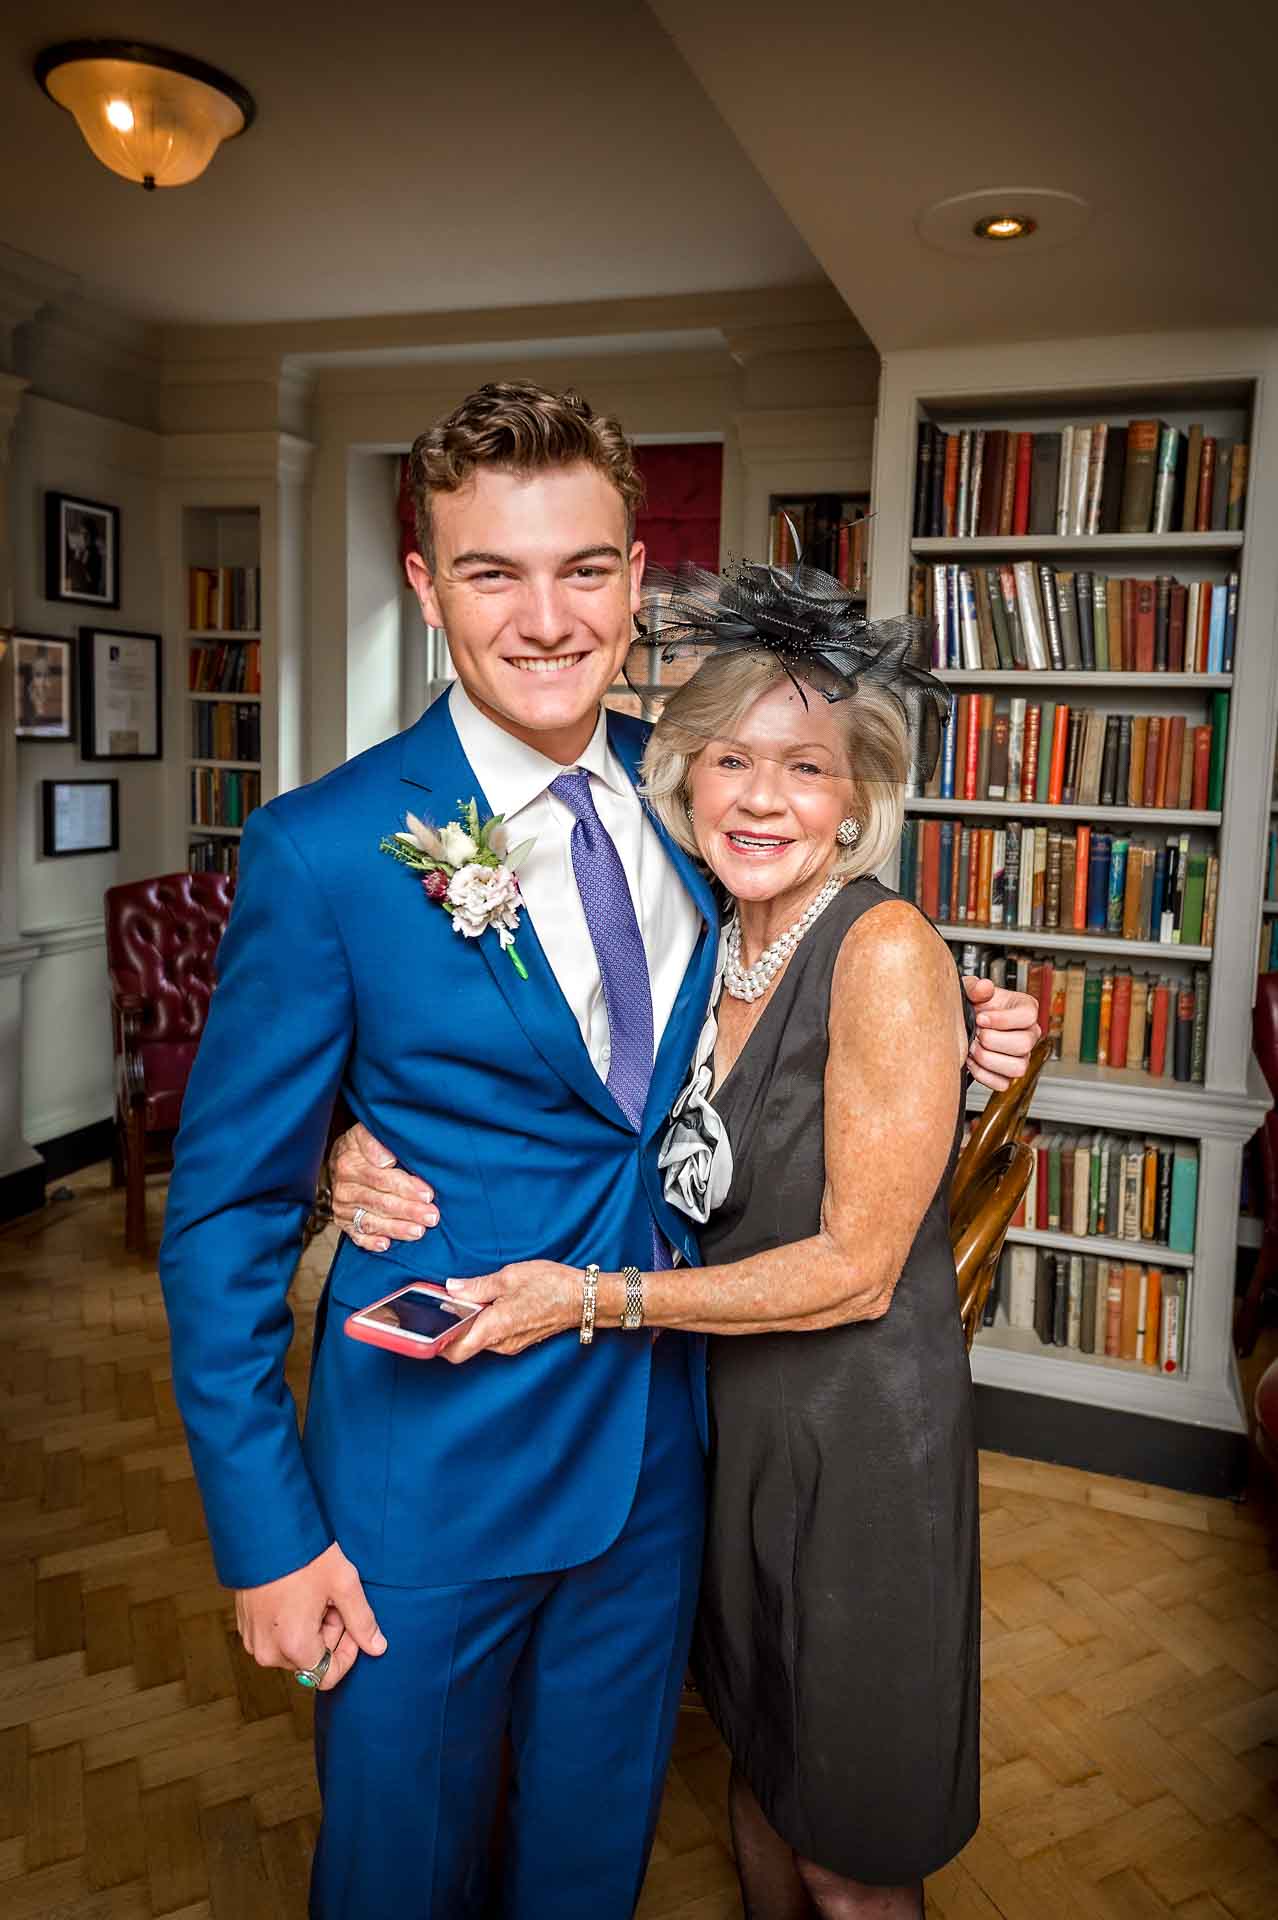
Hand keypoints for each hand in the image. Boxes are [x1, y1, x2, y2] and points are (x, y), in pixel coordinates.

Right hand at [235, 1541, 386, 1691]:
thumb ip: (362, 1621)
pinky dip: (291, 1623)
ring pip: (294, 1649)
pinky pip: (276, 1638)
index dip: (348, 1654)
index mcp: (293, 1646)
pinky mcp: (245, 1627)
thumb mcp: (343, 1584)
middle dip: (330, 1634)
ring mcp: (253, 1640)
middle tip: (333, 1599)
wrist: (264, 1529)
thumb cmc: (304, 1553)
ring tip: (316, 1594)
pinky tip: (297, 1594)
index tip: (352, 1624)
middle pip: (312, 1660)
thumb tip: (377, 1647)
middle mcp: (268, 1651)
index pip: (328, 1676)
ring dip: (311, 1628)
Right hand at [330, 1121, 438, 1251]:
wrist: (340, 1160)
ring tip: (419, 1232)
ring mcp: (343, 1208)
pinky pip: (357, 1236)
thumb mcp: (364, 1133)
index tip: (428, 1193)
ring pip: (372, 1221)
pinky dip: (371, 1242)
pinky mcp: (344, 1223)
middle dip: (409, 1210)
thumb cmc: (362, 1146)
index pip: (382, 1178)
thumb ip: (374, 1141)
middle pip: (380, 1201)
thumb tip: (386, 1157)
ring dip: (397, 1228)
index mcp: (350, 1163)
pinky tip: (386, 1245)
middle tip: (432, 1216)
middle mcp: (345, 1187)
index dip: (406, 1187)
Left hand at [441, 1261, 580, 1362]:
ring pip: (479, 1340)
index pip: (454, 1350)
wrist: (585, 1298)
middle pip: (464, 1345)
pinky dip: (484, 1324)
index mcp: (494, 1327)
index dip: (436, 1342)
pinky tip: (486, 1305)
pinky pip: (493, 1337)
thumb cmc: (552, 1285)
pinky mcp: (520, 1340)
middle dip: (451, 1327)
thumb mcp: (511, 1276)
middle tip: (443, 1304)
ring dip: (469, 1324)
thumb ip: (477, 1286)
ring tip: (466, 1299)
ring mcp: (512, 1344)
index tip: (424, 1328)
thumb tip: (451, 1289)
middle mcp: (501, 1343)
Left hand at [961, 978, 1041, 1092]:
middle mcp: (1029, 1034)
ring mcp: (1021, 1056)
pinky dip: (983, 1075)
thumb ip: (975, 987)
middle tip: (975, 1034)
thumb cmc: (973, 1004)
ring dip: (988, 1059)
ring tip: (973, 1048)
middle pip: (1024, 1044)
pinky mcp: (1008, 1075)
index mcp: (1026, 1009)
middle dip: (992, 1040)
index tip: (981, 1018)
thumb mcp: (970, 989)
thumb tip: (983, 987)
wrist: (963, 1022)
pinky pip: (1002, 1083)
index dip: (1002, 1019)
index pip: (1028, 1016)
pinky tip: (973, 1061)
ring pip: (1017, 1068)